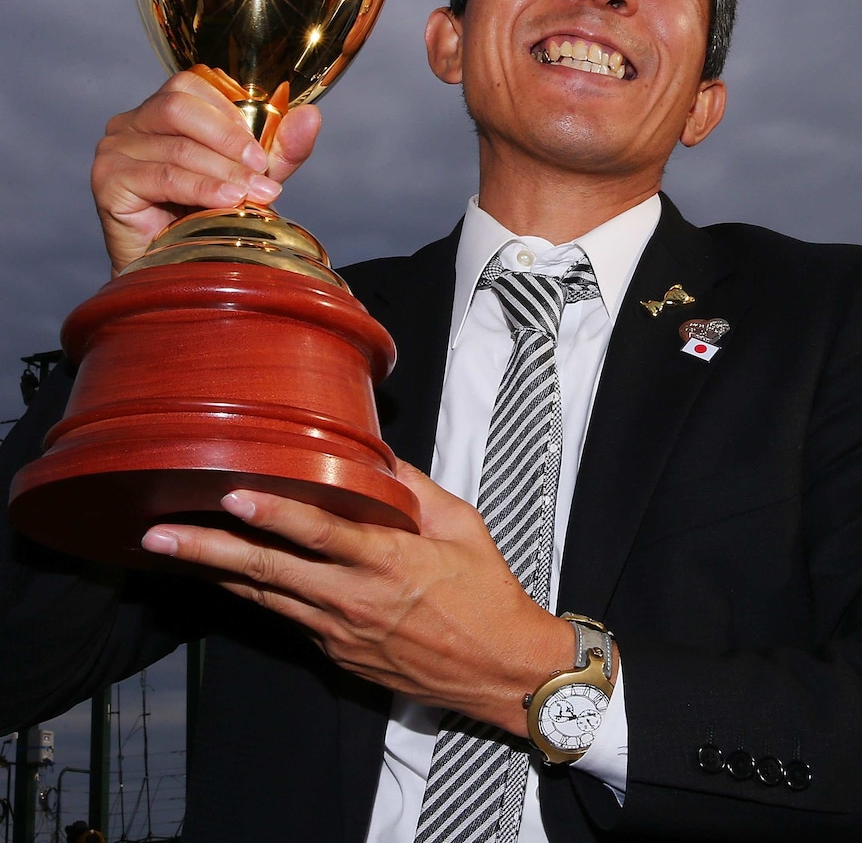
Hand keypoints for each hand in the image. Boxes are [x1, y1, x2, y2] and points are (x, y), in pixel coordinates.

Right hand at [91, 65, 320, 275]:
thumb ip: (279, 148)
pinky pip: (162, 176)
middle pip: (180, 106)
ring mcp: (114, 149)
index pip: (193, 85)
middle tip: (261, 170)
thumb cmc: (203, 219)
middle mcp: (131, 123)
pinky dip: (200, 188)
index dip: (232, 113)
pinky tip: (225, 202)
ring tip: (252, 194)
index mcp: (160, 111)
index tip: (262, 150)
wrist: (169, 270)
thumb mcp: (250, 177)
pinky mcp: (108, 181)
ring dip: (222, 171)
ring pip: (176, 145)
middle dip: (229, 139)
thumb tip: (311, 116)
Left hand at [141, 463, 572, 734]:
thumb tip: (378, 454)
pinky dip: (251, 593)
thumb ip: (416, 487)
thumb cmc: (485, 593)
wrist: (498, 669)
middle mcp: (354, 599)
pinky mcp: (335, 652)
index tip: (235, 496)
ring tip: (169, 549)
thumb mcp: (462, 525)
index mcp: (389, 562)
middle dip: (210, 550)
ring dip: (215, 571)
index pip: (322, 533)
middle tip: (160, 534)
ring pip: (265, 596)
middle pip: (269, 570)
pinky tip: (223, 574)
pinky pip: (284, 616)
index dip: (276, 514)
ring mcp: (339, 631)